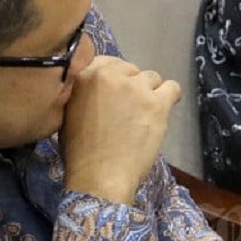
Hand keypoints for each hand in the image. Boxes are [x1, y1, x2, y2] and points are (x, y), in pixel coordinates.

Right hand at [59, 55, 181, 204]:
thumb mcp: (68, 113)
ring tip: (143, 115)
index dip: (113, 78)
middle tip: (126, 110)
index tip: (114, 94)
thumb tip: (95, 85)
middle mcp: (111, 75)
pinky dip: (169, 97)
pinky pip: (173, 88)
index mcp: (84, 75)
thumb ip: (81, 91)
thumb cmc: (79, 152)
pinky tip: (161, 111)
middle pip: (131, 69)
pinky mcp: (158, 103)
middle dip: (130, 86)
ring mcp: (136, 88)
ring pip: (151, 78)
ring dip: (148, 93)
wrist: (100, 178)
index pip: (107, 62)